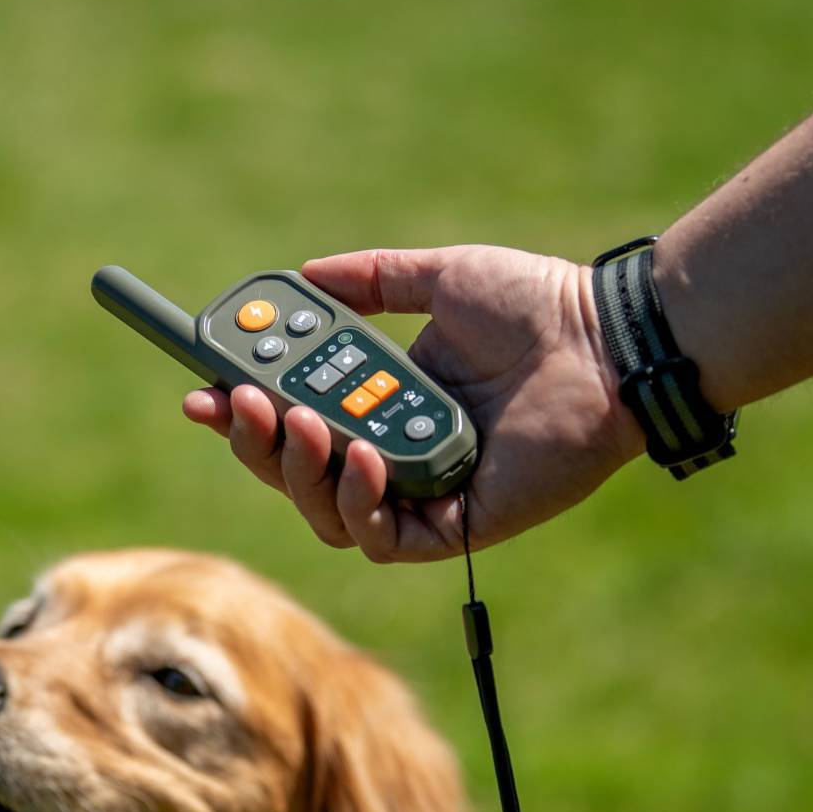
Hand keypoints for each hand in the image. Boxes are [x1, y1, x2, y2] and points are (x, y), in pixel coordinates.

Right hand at [183, 245, 644, 561]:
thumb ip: (372, 281)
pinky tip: (360, 455)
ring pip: (328, 512)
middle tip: (235, 404)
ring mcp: (425, 496)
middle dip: (257, 443)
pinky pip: (383, 537)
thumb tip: (306, 274)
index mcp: (389, 404)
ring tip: (302, 421)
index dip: (245, 414)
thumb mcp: (439, 279)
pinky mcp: (457, 527)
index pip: (297, 424)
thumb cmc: (539, 307)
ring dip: (299, 471)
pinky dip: (359, 500)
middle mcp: (399, 456)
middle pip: (299, 474)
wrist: (608, 340)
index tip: (204, 388)